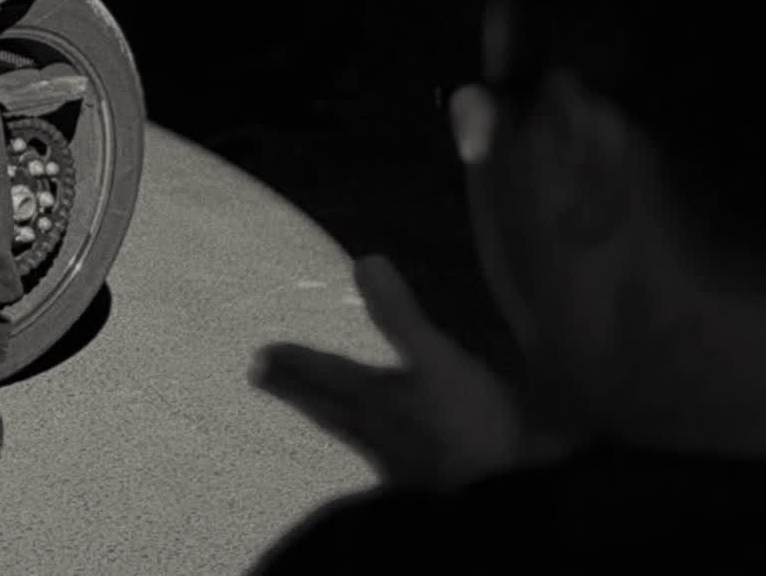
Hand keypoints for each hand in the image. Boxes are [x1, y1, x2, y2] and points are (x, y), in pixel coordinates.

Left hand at [249, 254, 540, 490]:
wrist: (506, 503)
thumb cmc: (471, 427)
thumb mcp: (439, 361)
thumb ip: (399, 315)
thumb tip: (364, 261)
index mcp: (374, 399)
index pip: (324, 373)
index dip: (295, 360)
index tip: (259, 355)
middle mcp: (375, 433)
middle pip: (324, 406)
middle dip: (294, 388)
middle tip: (258, 377)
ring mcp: (396, 467)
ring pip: (348, 434)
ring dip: (324, 415)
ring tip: (309, 407)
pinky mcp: (419, 492)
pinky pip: (379, 466)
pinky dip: (368, 450)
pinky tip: (378, 459)